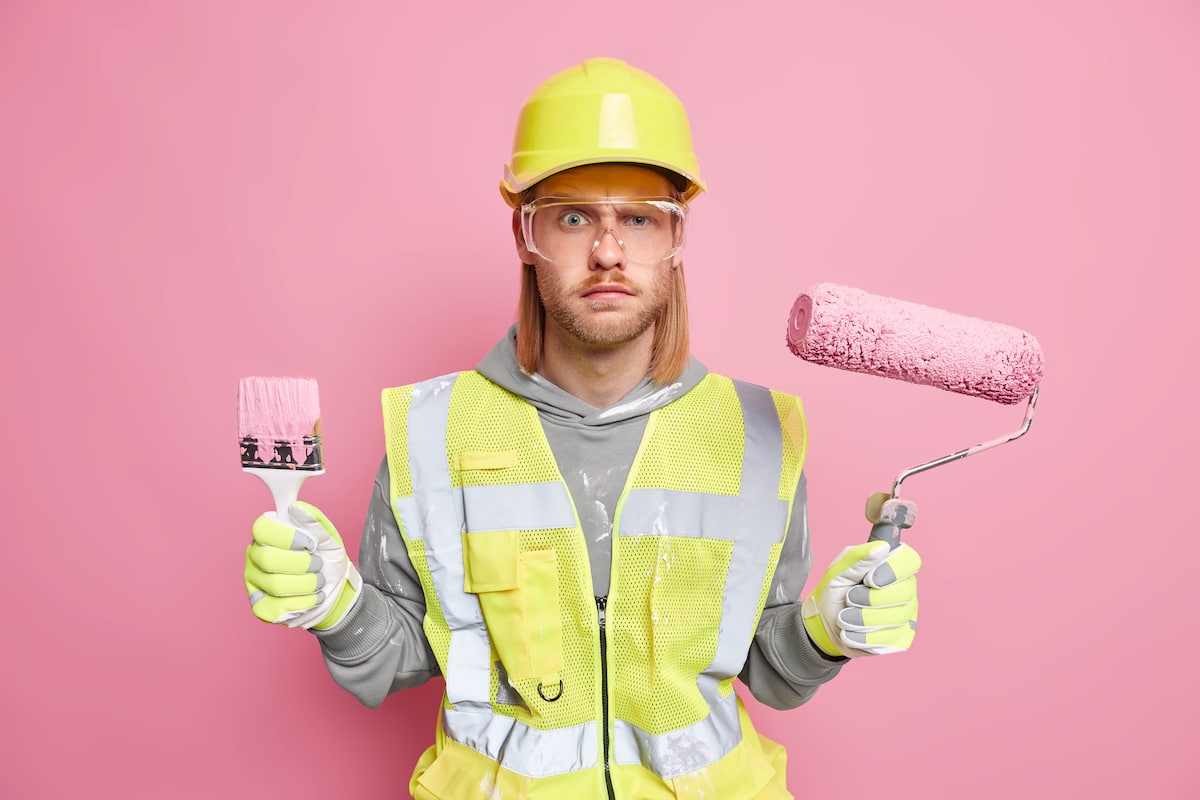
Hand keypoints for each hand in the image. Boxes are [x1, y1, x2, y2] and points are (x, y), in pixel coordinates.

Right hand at [244, 501, 361, 629]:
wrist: (336, 590)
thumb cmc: (328, 560)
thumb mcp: (328, 538)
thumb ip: (314, 522)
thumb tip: (296, 507)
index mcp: (267, 535)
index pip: (262, 528)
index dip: (288, 536)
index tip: (311, 543)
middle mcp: (255, 557)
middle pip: (268, 559)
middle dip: (302, 564)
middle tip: (318, 564)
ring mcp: (255, 583)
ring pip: (276, 585)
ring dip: (307, 584)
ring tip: (318, 581)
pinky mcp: (261, 607)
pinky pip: (279, 607)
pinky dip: (305, 602)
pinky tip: (312, 596)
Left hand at [801, 541, 919, 657]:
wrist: (824, 626)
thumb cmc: (835, 594)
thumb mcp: (838, 571)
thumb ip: (858, 557)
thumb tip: (882, 547)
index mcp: (892, 568)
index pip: (910, 561)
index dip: (891, 570)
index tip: (868, 579)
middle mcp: (905, 590)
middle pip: (904, 592)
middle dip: (869, 599)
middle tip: (849, 599)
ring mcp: (907, 616)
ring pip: (895, 617)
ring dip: (861, 619)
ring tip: (843, 618)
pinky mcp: (901, 639)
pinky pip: (889, 639)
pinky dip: (862, 637)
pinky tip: (850, 633)